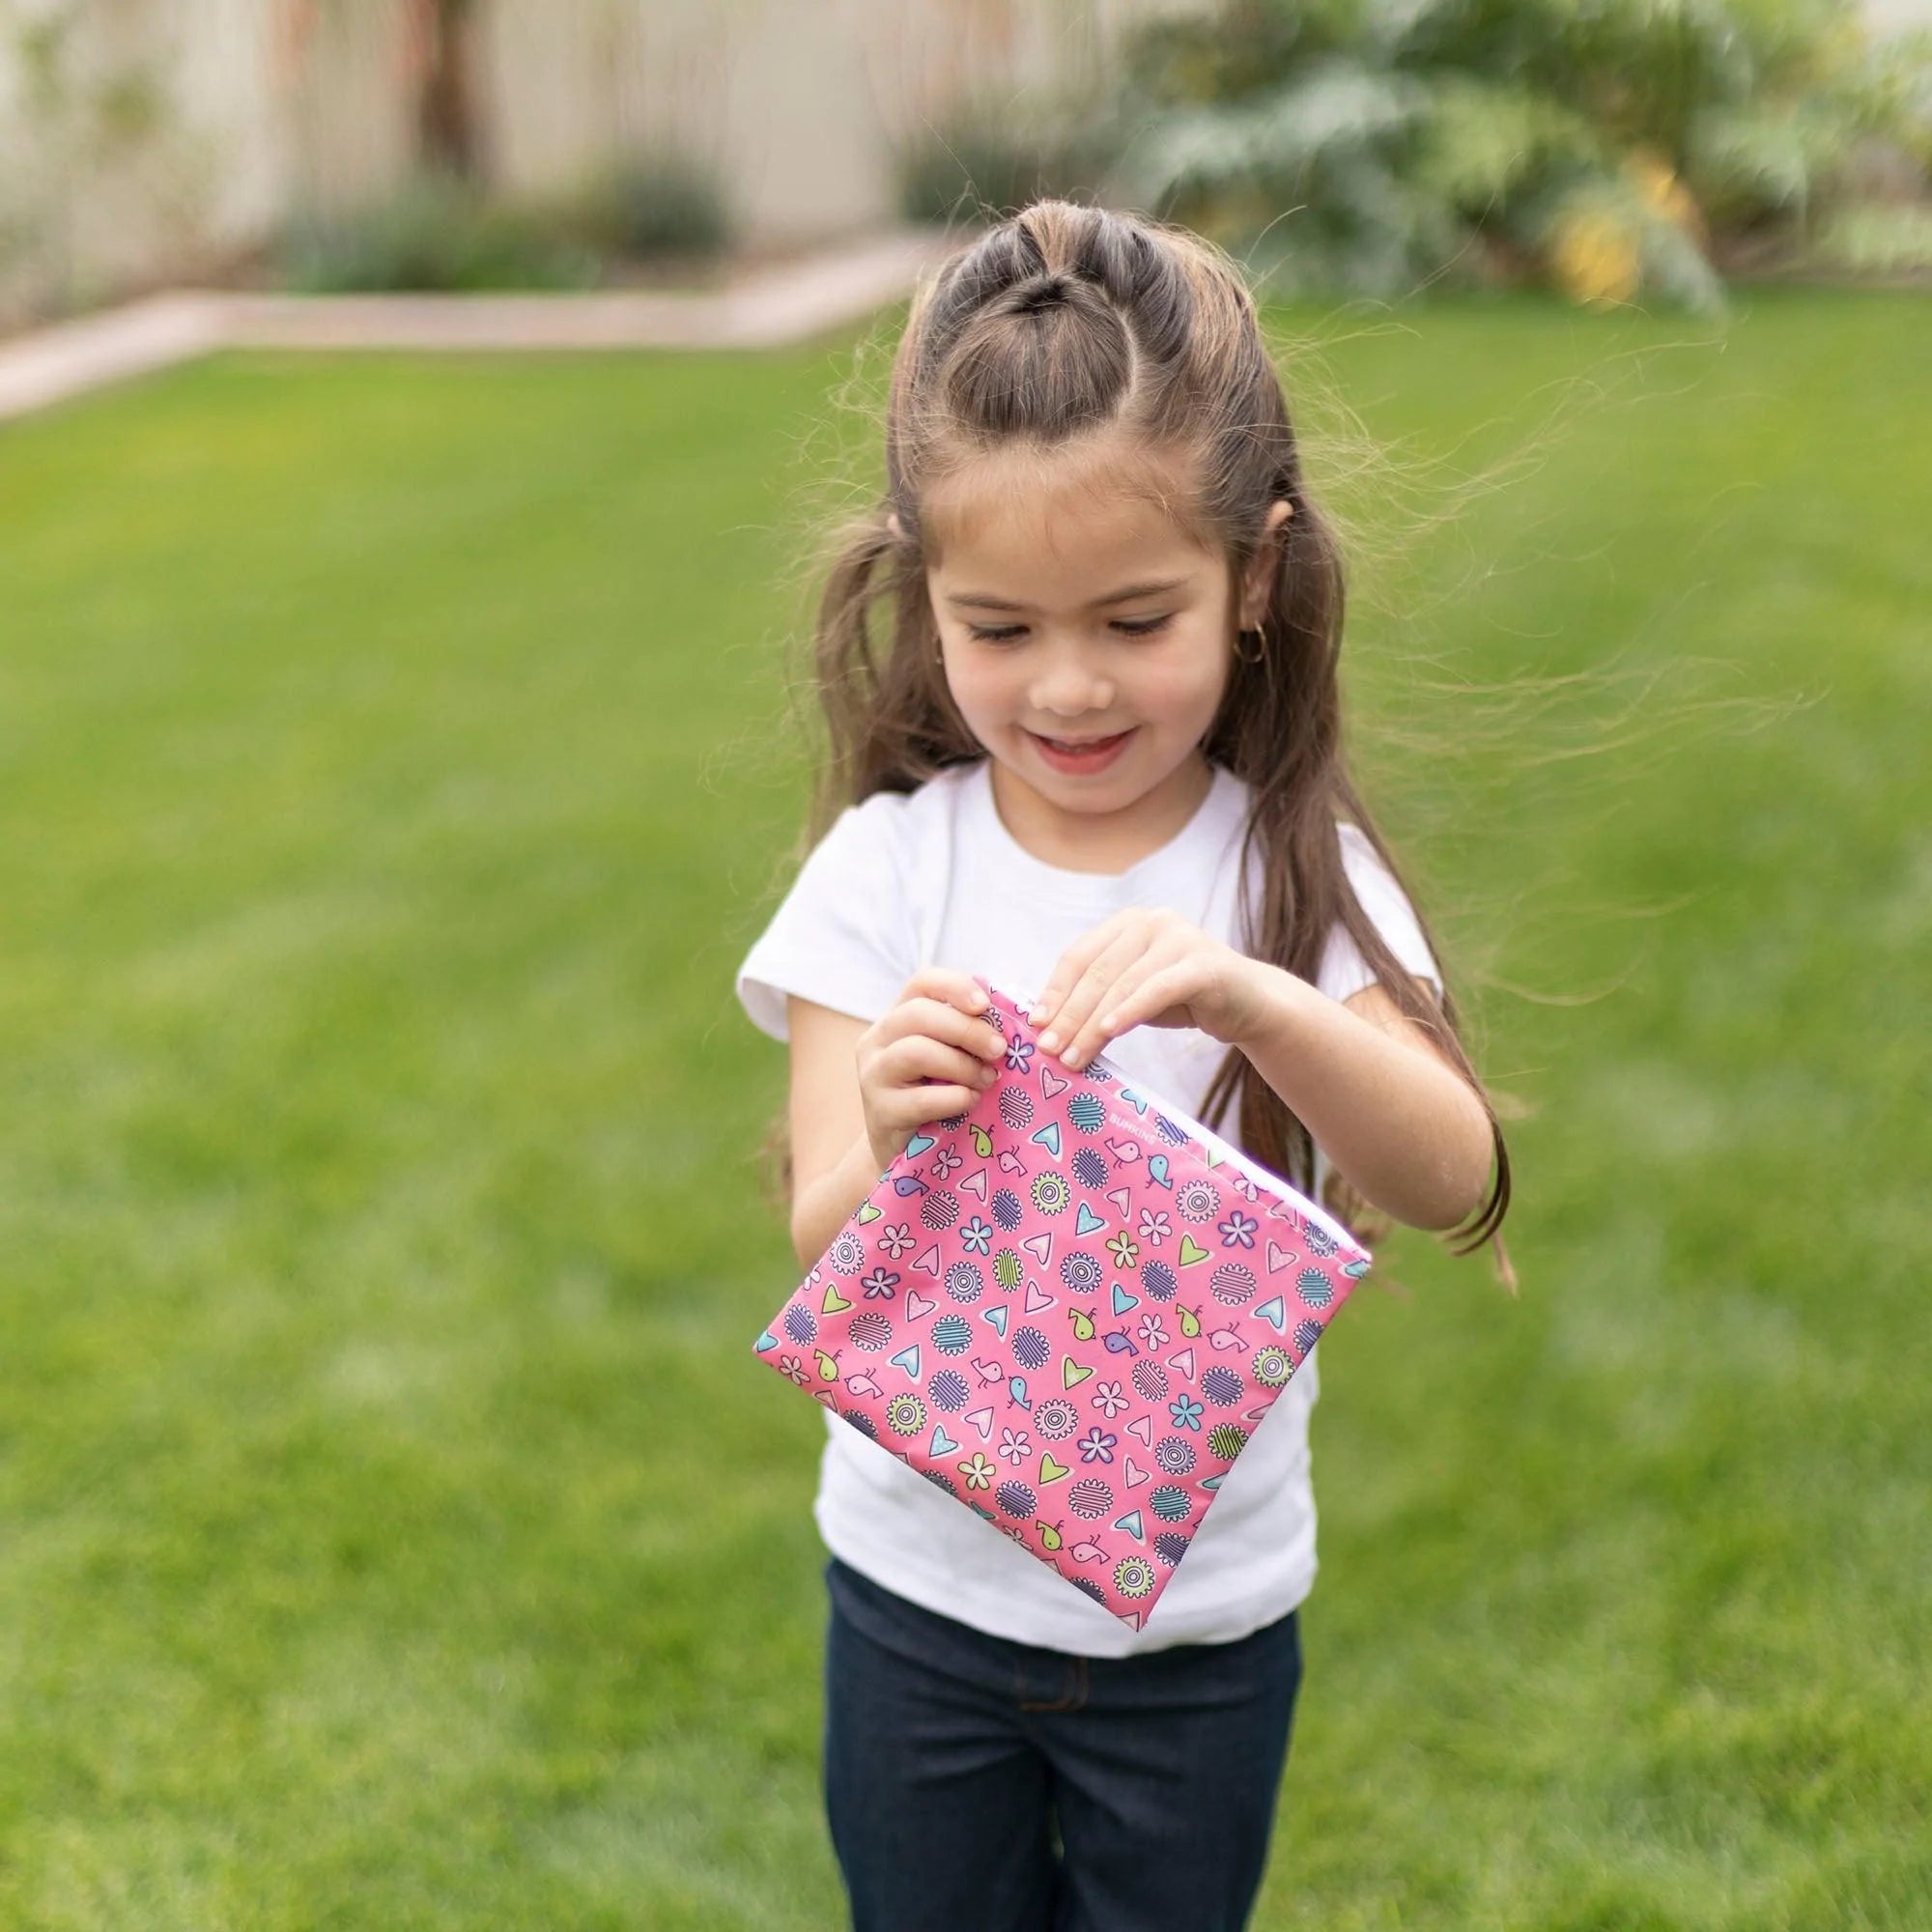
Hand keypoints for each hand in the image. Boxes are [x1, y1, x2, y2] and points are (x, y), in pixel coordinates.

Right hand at [856, 968, 1006, 1171]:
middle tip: (999, 1050)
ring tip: (986, 1080)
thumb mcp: (951, 1057)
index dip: (955, 986)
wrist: (904, 1149)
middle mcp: (878, 1039)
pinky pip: (920, 1099)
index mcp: (898, 1017)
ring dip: (962, 1065)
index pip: (922, 982)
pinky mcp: (879, 1111)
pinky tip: (970, 1102)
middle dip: (967, 1029)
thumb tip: (1019, 1016)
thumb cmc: (937, 1094)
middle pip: (918, 1013)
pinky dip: (954, 1098)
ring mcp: (873, 1075)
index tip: (986, 1005)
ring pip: (915, 1051)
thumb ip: (971, 1034)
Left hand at [1026, 909, 1271, 1071]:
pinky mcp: (1202, 964)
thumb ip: (1100, 996)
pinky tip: (1109, 1032)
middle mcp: (1152, 922)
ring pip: (1122, 986)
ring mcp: (1179, 938)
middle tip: (1049, 1050)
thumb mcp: (1135, 992)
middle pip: (1096, 973)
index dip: (1054, 992)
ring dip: (1092, 1025)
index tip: (1036, 1025)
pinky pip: (1156, 989)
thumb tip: (1049, 1025)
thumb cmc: (1185, 999)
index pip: (1079, 957)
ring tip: (1073, 1056)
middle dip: (1068, 1015)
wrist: (1249, 1004)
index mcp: (1128, 923)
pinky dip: (1129, 1011)